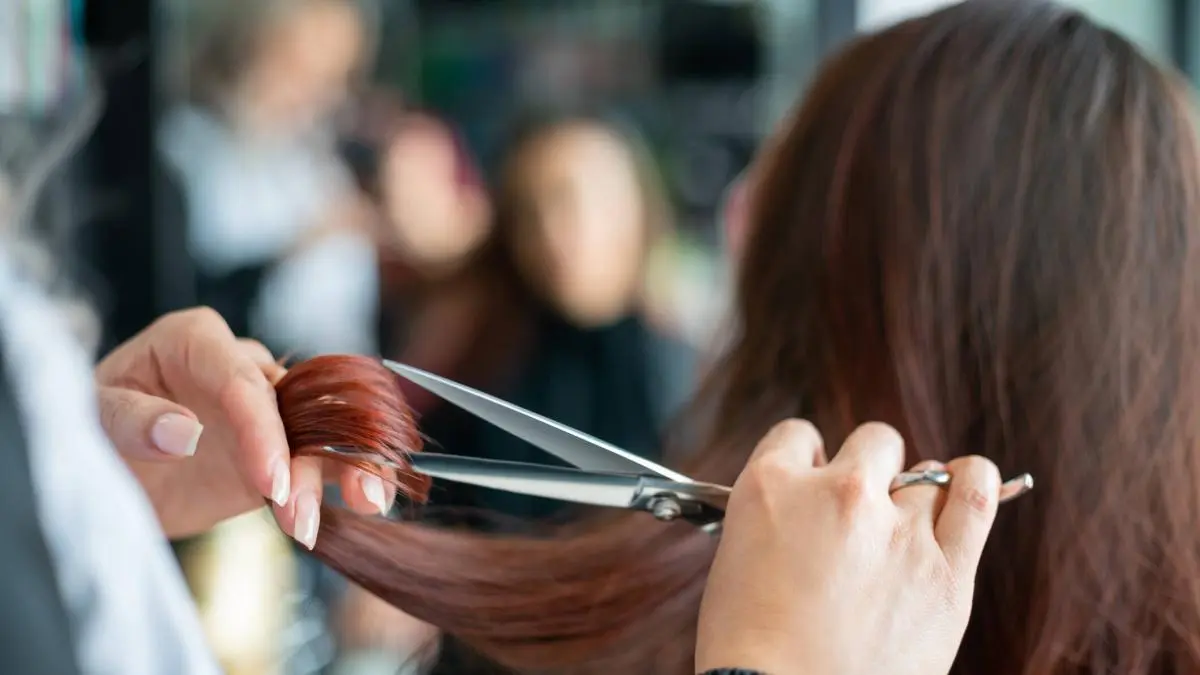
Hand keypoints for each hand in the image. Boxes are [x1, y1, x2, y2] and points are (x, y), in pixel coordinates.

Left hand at [94, 308, 395, 544]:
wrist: (104, 471)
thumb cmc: (89, 428)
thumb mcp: (92, 418)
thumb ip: (133, 420)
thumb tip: (183, 432)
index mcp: (195, 340)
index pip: (241, 378)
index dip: (261, 427)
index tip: (267, 479)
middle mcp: (241, 367)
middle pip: (293, 402)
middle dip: (306, 456)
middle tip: (298, 511)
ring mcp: (266, 409)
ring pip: (320, 429)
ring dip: (345, 466)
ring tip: (367, 503)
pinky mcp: (281, 449)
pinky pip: (324, 458)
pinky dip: (349, 477)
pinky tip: (371, 500)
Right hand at [695, 420, 1003, 674]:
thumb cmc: (750, 646)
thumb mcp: (737, 557)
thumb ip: (779, 515)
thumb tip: (813, 505)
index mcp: (772, 487)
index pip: (798, 436)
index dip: (807, 462)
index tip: (812, 485)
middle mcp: (838, 494)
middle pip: (872, 444)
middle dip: (866, 472)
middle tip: (857, 515)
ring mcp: (897, 530)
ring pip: (926, 473)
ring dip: (916, 492)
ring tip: (909, 521)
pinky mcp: (945, 573)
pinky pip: (975, 497)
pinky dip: (973, 483)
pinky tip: (965, 485)